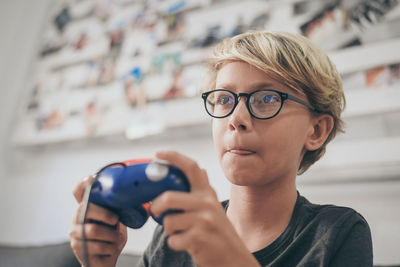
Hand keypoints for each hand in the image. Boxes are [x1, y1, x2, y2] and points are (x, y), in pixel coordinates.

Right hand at [70, 176, 126, 266]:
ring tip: (114, 240)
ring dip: (111, 236)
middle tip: (115, 220)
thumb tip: (131, 195)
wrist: (107, 261)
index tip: (91, 178)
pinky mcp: (78, 249)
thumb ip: (119, 209)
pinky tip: (110, 249)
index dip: (83, 185)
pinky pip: (97, 246)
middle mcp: (77, 219)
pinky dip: (110, 248)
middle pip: (84, 208)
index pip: (78, 192)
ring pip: (93, 230)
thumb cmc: (112, 239)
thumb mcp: (118, 222)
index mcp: (88, 209)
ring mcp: (75, 234)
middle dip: (104, 213)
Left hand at [150, 150, 259, 266]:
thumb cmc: (219, 233)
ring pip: (168, 222)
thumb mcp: (214, 207)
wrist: (235, 259)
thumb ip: (203, 191)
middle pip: (169, 197)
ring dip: (169, 230)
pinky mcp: (199, 238)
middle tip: (156, 212)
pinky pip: (173, 240)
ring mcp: (204, 221)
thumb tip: (200, 170)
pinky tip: (187, 244)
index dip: (173, 157)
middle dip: (156, 207)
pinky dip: (175, 244)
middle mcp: (207, 203)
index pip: (191, 167)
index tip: (157, 153)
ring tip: (181, 232)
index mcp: (207, 193)